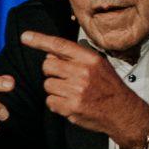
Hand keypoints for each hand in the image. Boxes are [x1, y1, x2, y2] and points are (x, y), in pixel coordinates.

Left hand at [19, 31, 148, 148]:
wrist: (123, 112)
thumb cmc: (109, 87)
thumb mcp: (98, 65)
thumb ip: (76, 58)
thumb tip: (50, 54)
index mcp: (89, 59)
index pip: (60, 45)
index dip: (40, 40)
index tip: (25, 36)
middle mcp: (82, 72)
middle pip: (48, 66)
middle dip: (52, 73)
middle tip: (65, 79)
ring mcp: (76, 90)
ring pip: (47, 85)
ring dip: (55, 90)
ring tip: (71, 93)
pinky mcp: (72, 107)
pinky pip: (50, 101)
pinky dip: (56, 104)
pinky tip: (70, 104)